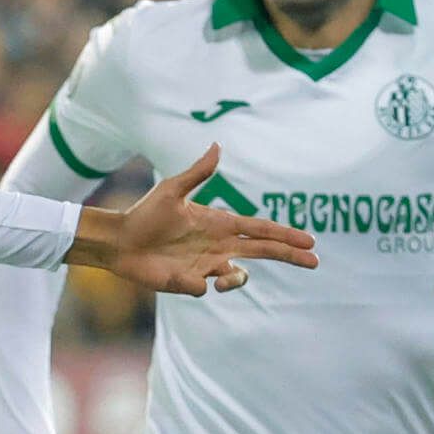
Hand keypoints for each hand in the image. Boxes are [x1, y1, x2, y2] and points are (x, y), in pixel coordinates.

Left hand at [70, 144, 318, 294]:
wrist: (119, 240)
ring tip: (222, 280)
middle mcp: (217, 245)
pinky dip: (196, 284)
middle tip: (314, 262)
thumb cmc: (145, 213)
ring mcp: (205, 265)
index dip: (284, 235)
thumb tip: (217, 145)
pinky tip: (179, 276)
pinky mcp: (188, 282)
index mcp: (219, 223)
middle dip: (289, 256)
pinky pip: (203, 288)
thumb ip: (198, 172)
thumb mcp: (172, 190)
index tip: (309, 241)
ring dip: (236, 280)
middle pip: (262, 252)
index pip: (260, 229)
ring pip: (237, 276)